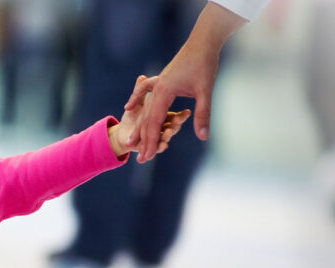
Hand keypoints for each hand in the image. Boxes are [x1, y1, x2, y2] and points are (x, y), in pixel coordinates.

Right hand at [123, 2, 246, 161]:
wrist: (202, 41)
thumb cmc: (205, 64)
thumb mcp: (205, 91)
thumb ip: (202, 114)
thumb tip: (203, 137)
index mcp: (164, 92)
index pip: (154, 122)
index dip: (150, 141)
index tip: (147, 158)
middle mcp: (157, 89)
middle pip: (147, 119)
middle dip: (143, 140)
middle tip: (140, 159)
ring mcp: (157, 84)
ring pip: (145, 110)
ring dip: (140, 127)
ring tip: (134, 143)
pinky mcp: (161, 81)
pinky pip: (144, 94)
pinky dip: (137, 101)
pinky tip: (129, 108)